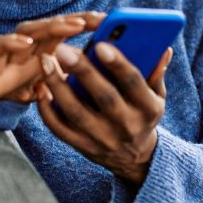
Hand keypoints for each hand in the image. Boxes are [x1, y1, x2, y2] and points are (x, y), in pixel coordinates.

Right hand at [0, 12, 105, 107]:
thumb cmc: (18, 83)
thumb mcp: (50, 83)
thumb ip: (69, 77)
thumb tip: (99, 80)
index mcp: (44, 46)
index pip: (68, 29)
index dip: (88, 22)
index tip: (111, 21)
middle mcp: (29, 42)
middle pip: (54, 25)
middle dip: (76, 20)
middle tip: (98, 19)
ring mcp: (10, 48)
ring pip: (30, 29)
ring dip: (51, 26)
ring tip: (72, 25)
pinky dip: (11, 42)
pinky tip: (25, 42)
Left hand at [37, 41, 172, 185]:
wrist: (135, 158)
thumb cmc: (143, 115)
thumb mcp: (157, 96)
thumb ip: (156, 72)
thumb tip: (162, 47)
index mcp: (148, 109)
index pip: (134, 83)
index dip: (118, 64)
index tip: (100, 44)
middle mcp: (126, 126)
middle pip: (103, 97)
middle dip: (83, 71)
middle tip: (63, 48)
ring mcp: (102, 139)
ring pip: (76, 112)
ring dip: (58, 86)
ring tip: (45, 62)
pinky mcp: (83, 146)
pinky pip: (60, 129)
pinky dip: (47, 110)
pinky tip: (39, 89)